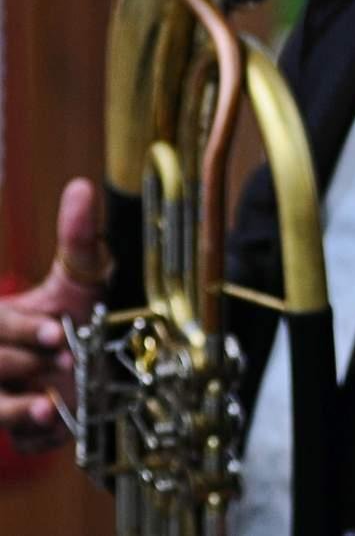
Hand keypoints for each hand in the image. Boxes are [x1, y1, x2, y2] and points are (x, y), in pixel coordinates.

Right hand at [1, 180, 106, 453]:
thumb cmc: (71, 315)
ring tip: (49, 408)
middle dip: (27, 362)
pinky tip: (48, 427)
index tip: (56, 332)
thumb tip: (81, 187)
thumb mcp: (78, 277)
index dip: (26, 329)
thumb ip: (78, 238)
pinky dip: (28, 431)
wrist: (81, 366)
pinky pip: (11, 433)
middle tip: (65, 361)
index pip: (1, 325)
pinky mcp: (10, 422)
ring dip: (19, 407)